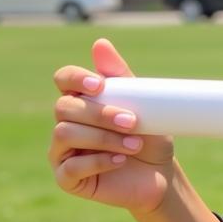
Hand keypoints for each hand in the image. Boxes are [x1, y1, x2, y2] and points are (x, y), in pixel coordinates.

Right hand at [49, 38, 175, 215]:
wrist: (160, 172)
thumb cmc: (150, 133)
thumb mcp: (143, 103)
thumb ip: (120, 75)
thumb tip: (99, 43)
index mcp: (82, 100)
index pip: (63, 79)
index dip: (74, 78)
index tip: (99, 84)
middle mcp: (66, 123)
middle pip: (64, 108)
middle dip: (100, 113)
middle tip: (132, 121)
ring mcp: (62, 151)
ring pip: (65, 134)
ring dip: (103, 138)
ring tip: (134, 144)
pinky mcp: (67, 178)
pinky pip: (69, 167)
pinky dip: (99, 161)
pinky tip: (120, 160)